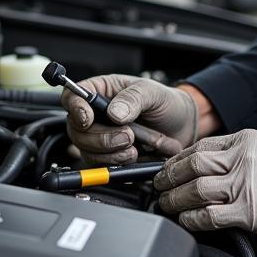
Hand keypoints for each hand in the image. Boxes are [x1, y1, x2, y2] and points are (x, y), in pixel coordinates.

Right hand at [63, 74, 198, 164]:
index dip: (75, 108)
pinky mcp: (109, 156)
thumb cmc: (166, 103)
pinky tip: (134, 156)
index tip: (88, 118)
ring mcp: (101, 137)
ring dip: (111, 153)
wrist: (183, 127)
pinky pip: (101, 166)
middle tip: (128, 136)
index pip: (73, 97)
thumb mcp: (152, 93)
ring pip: (87, 150)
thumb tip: (114, 113)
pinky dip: (117, 164)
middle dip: (102, 137)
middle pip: (77, 130)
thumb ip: (133, 99)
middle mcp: (96, 115)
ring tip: (135, 148)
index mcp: (101, 91)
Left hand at [153, 129, 256, 239]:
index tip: (168, 168)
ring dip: (175, 199)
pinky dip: (192, 219)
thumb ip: (236, 156)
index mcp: (243, 141)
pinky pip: (209, 215)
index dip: (177, 159)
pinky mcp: (247, 211)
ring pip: (195, 189)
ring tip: (167, 204)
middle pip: (192, 164)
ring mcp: (243, 185)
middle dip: (169, 177)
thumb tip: (207, 170)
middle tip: (158, 186)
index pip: (200, 147)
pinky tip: (186, 220)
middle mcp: (240, 160)